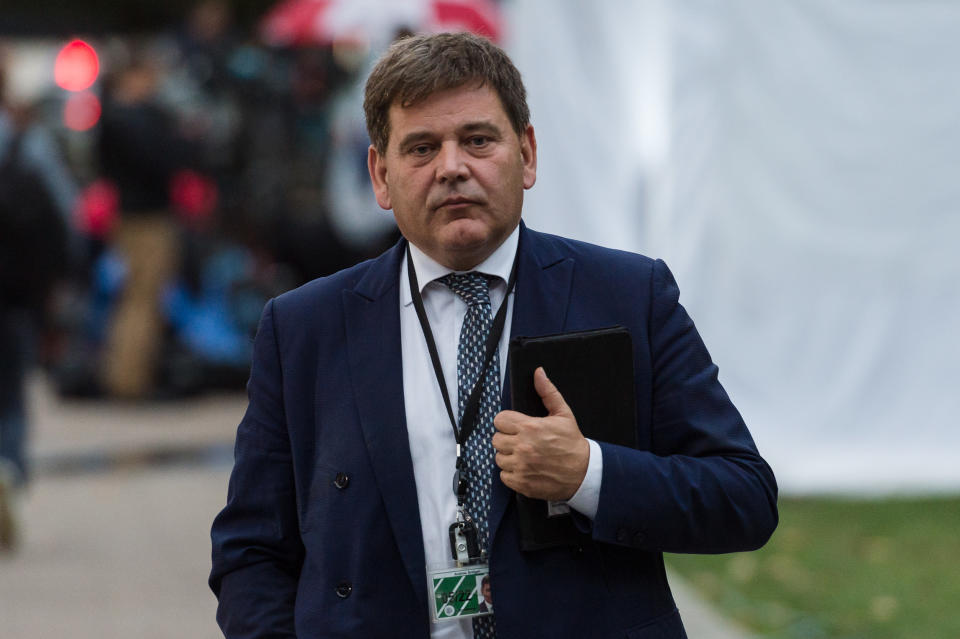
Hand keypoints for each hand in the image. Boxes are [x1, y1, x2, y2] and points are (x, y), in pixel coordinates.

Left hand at [492, 367, 589, 500]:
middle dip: (507, 439)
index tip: (515, 426)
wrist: (584, 472)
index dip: (506, 422)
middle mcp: (522, 447)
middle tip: (520, 441)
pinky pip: (504, 476)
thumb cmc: (572, 443)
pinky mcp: (521, 483)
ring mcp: (521, 466)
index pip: (499, 420)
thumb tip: (538, 373)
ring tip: (523, 456)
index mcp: (530, 427)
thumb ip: (547, 392)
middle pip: (496, 439)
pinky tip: (525, 468)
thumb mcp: (563, 414)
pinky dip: (512, 473)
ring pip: (499, 458)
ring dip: (508, 457)